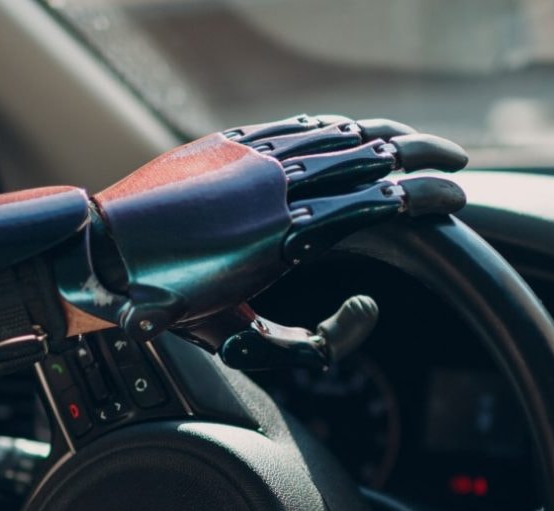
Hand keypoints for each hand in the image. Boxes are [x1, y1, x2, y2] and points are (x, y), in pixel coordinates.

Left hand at [77, 114, 467, 340]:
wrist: (97, 259)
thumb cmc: (166, 311)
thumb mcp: (245, 338)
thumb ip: (309, 340)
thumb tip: (364, 307)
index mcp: (287, 232)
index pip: (377, 200)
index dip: (424, 196)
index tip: (456, 198)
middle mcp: (274, 184)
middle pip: (367, 156)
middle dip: (419, 157)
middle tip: (456, 164)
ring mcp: (249, 157)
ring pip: (333, 135)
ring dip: (381, 135)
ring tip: (412, 141)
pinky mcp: (223, 144)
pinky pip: (291, 127)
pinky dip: (330, 127)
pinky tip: (346, 127)